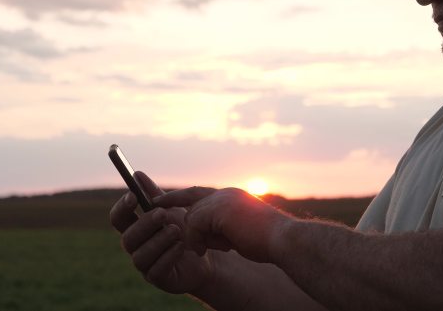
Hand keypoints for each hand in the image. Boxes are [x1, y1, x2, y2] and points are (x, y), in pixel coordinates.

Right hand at [109, 172, 213, 293]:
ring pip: (140, 256)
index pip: (118, 218)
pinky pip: (156, 271)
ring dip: (158, 240)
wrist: (208, 254)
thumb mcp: (173, 208)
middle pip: (128, 238)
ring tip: (177, 230)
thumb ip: (155, 195)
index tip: (133, 196)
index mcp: (136, 227)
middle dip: (144, 224)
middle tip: (162, 214)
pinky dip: (168, 256)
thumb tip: (137, 174)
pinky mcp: (158, 279)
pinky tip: (181, 247)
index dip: (122, 207)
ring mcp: (146, 265)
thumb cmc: (186, 229)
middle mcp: (137, 247)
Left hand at [152, 187, 292, 263]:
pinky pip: (194, 225)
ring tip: (220, 248)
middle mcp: (225, 193)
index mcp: (231, 196)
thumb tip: (203, 236)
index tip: (159, 202)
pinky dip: (197, 240)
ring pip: (192, 217)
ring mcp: (222, 199)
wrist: (283, 240)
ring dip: (199, 237)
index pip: (197, 193)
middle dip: (191, 229)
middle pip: (193, 208)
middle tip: (196, 245)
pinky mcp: (219, 210)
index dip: (178, 197)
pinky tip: (211, 249)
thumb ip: (221, 228)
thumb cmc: (267, 242)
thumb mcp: (239, 232)